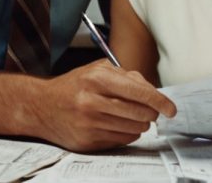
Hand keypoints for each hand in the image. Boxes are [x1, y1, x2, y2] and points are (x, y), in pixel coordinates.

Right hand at [34, 59, 175, 151]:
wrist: (40, 106)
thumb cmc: (72, 87)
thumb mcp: (96, 70)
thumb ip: (126, 76)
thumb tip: (153, 92)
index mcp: (96, 78)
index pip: (139, 91)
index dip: (160, 101)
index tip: (171, 108)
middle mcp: (92, 101)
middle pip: (140, 113)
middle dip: (150, 114)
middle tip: (149, 112)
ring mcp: (89, 123)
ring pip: (134, 129)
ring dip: (139, 125)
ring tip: (130, 117)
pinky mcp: (87, 141)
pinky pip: (122, 140)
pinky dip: (127, 134)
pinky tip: (118, 125)